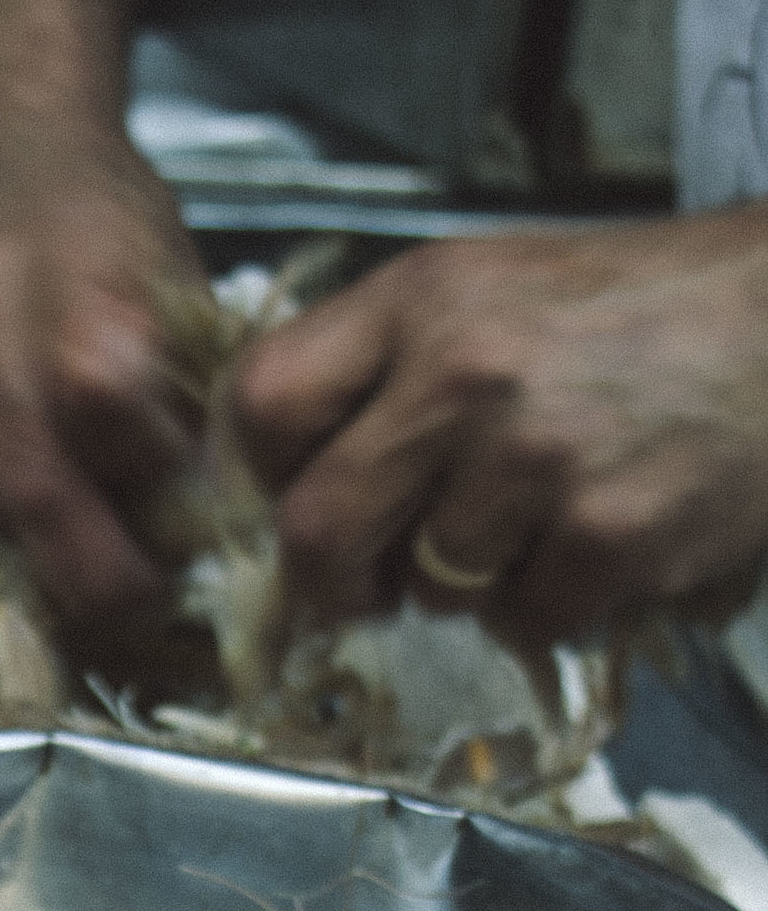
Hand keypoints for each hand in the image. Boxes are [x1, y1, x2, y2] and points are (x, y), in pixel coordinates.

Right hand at [0, 126, 202, 626]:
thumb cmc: (99, 216)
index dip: (149, 473)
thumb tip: (197, 521)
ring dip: (39, 548)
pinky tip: (29, 502)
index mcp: (66, 262)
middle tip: (140, 599)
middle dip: (90, 561)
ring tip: (91, 547)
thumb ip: (181, 390)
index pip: (102, 401)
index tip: (190, 512)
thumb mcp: (172, 274)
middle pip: (25, 478)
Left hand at [230, 206, 767, 637]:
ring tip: (548, 515)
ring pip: (432, 589)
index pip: (265, 403)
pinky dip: (560, 602)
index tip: (303, 494)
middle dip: (340, 577)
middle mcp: (464, 375)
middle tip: (378, 580)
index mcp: (422, 301)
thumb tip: (292, 482)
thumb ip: (386, 366)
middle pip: (317, 528)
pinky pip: (526, 621)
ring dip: (474, 581)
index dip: (268, 472)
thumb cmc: (646, 311)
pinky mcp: (608, 535)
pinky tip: (608, 538)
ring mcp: (535, 461)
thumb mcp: (494, 290)